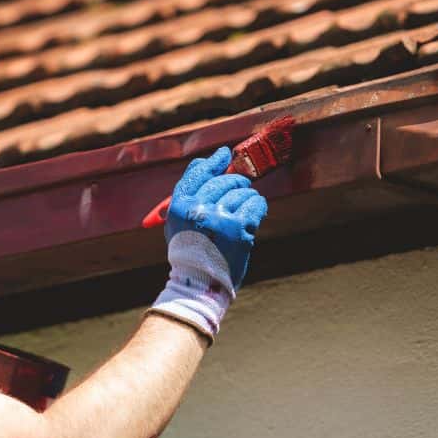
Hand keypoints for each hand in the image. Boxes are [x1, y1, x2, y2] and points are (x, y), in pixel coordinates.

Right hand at [165, 146, 267, 287]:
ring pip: (243, 192)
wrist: (200, 283)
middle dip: (236, 183)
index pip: (197, 174)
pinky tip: (255, 214)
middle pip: (224, 181)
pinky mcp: (238, 228)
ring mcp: (218, 218)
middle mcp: (197, 209)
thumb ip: (191, 191)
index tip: (225, 154)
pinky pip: (255, 204)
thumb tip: (217, 157)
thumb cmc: (191, 250)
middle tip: (241, 190)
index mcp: (179, 207)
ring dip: (248, 199)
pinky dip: (258, 207)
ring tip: (244, 212)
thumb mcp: (179, 221)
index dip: (213, 162)